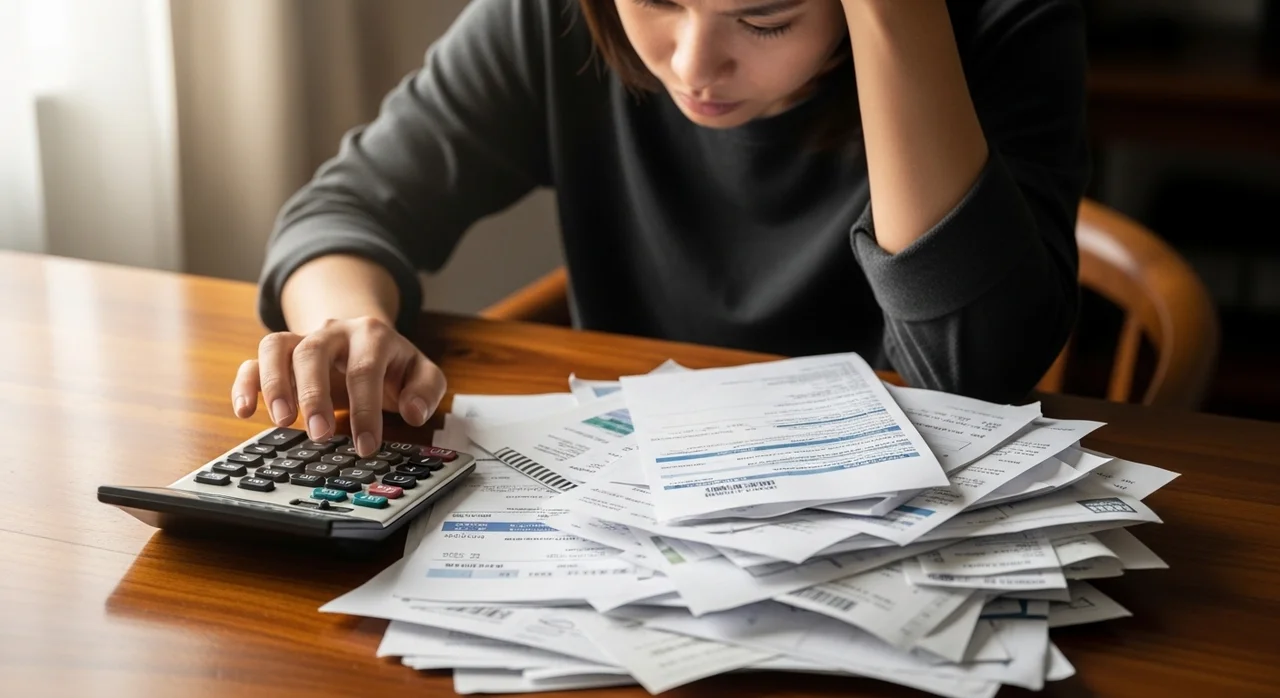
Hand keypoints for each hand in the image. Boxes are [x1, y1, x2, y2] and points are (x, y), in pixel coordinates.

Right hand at [231, 317, 446, 457]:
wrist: (366, 338)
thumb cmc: (393, 364)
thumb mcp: (421, 373)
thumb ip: (426, 389)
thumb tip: (413, 413)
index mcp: (372, 335)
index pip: (365, 370)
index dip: (365, 410)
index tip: (366, 446)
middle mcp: (333, 331)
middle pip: (314, 352)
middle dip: (315, 396)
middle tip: (320, 436)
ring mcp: (303, 339)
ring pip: (277, 346)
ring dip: (274, 383)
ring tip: (281, 421)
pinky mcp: (280, 354)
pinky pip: (254, 360)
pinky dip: (245, 383)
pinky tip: (244, 412)